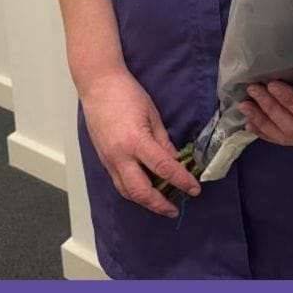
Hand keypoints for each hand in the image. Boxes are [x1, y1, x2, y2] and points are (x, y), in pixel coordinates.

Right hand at [80, 70, 199, 218]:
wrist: (97, 84)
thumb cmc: (127, 94)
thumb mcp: (152, 115)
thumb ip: (164, 142)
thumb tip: (175, 162)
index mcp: (136, 141)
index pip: (163, 168)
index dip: (181, 181)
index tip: (195, 190)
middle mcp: (120, 155)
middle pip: (141, 191)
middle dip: (160, 204)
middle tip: (175, 208)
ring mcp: (108, 159)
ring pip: (126, 192)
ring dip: (145, 202)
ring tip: (161, 204)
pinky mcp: (103, 159)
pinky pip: (118, 182)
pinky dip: (132, 191)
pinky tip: (144, 189)